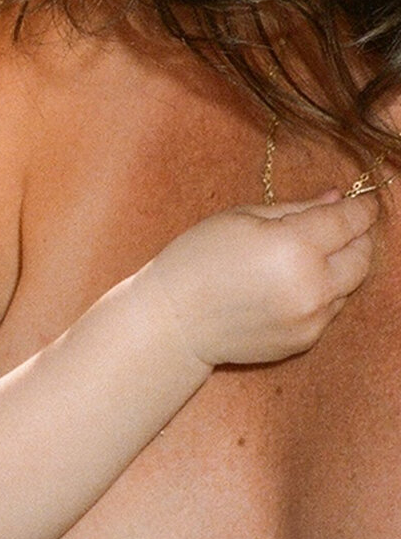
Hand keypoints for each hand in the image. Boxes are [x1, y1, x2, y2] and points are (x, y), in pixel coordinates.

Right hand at [148, 189, 377, 368]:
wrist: (173, 321)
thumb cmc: (197, 259)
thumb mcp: (242, 218)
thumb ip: (297, 209)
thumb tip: (337, 199)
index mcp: (294, 247)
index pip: (350, 221)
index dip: (362, 208)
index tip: (365, 200)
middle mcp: (312, 286)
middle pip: (362, 256)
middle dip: (360, 237)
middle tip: (345, 225)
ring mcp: (311, 318)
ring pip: (350, 284)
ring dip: (342, 265)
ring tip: (313, 254)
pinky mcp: (305, 339)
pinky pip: (330, 308)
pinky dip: (324, 291)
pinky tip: (293, 282)